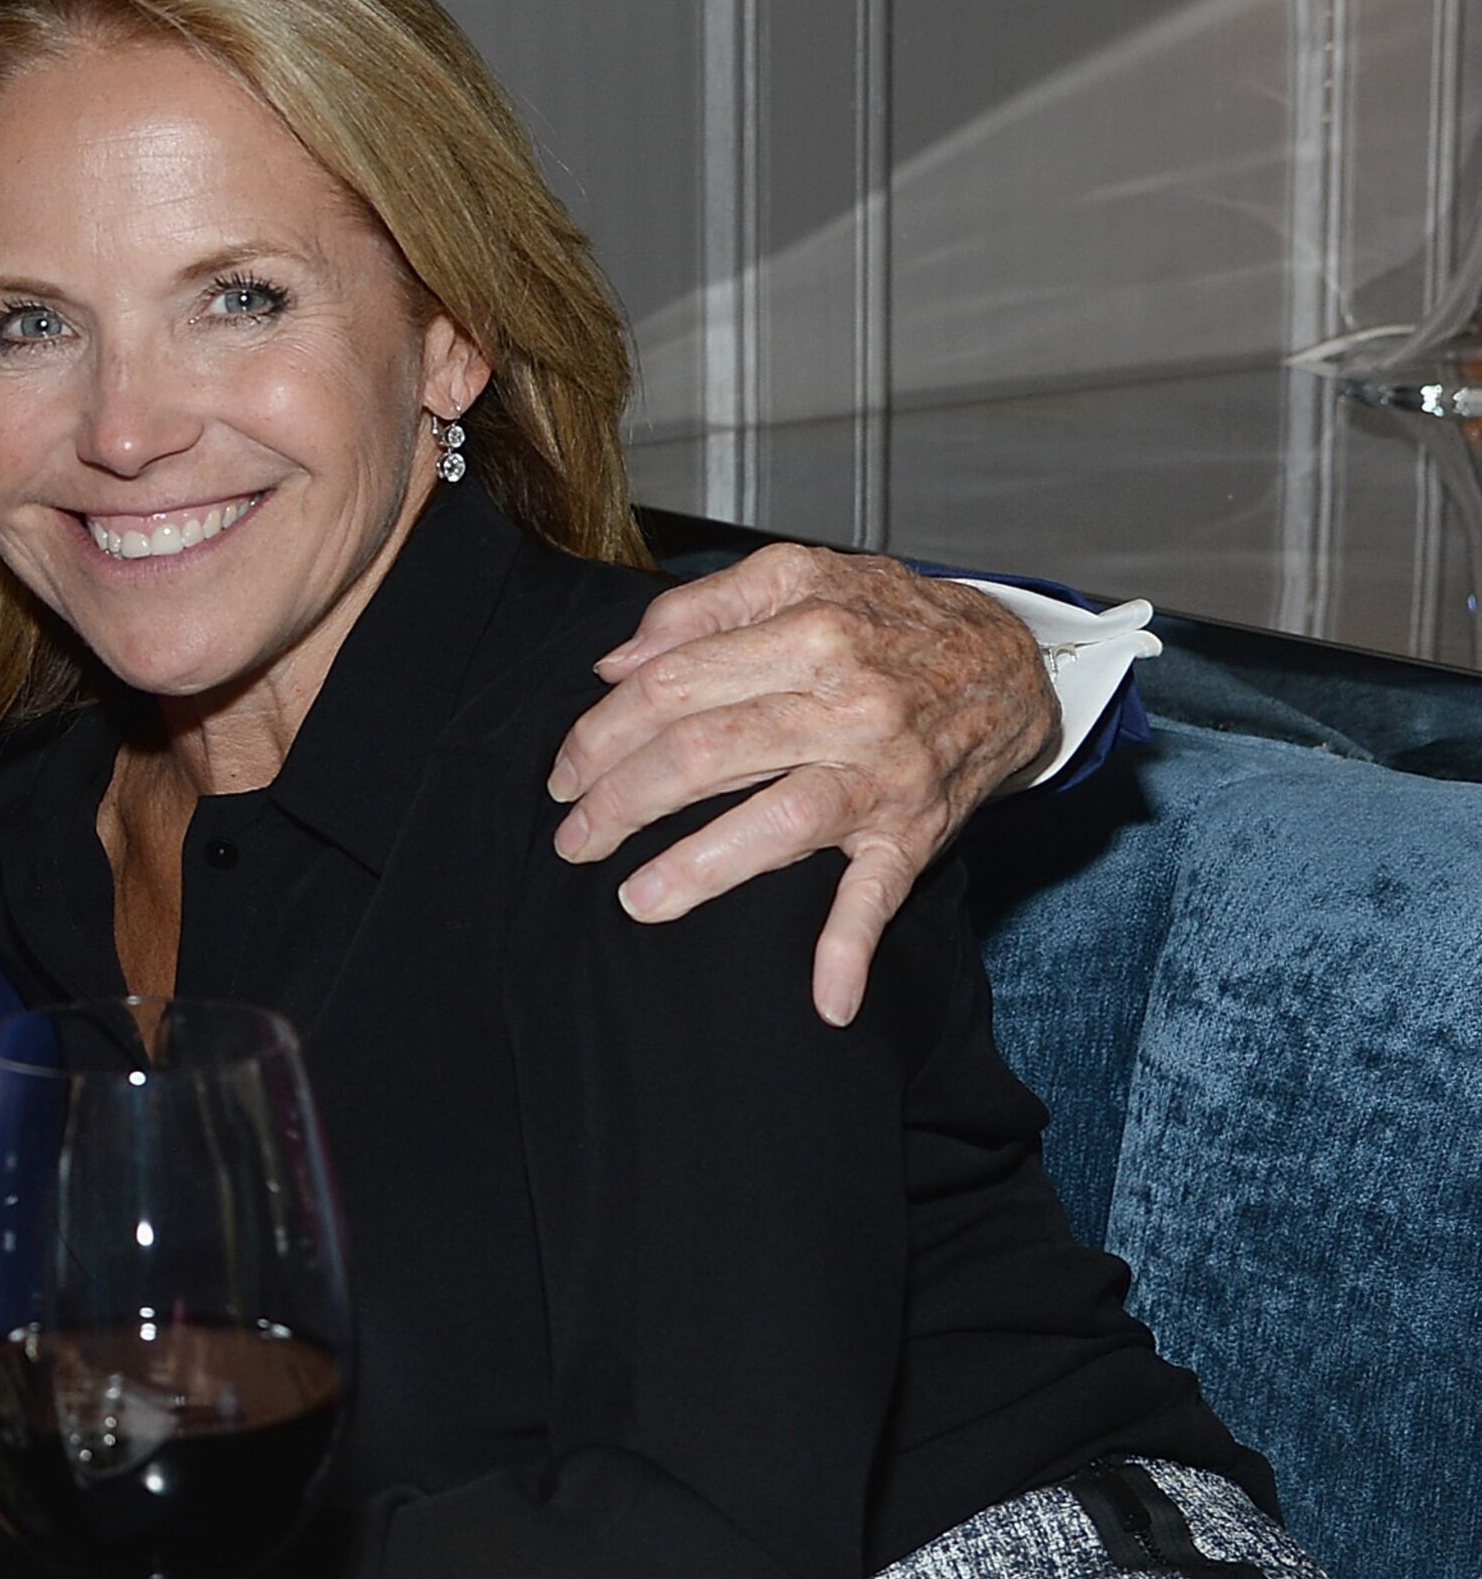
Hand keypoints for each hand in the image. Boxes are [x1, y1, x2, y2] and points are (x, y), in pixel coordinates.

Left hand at [546, 545, 1055, 1026]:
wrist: (1012, 666)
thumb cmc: (887, 623)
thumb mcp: (800, 578)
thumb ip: (702, 610)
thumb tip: (616, 664)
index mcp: (807, 631)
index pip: (673, 686)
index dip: (602, 732)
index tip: (566, 771)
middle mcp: (847, 702)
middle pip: (704, 754)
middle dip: (620, 803)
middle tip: (575, 837)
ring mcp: (883, 772)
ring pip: (775, 823)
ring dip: (697, 870)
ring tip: (635, 901)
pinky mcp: (916, 829)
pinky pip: (881, 894)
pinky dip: (853, 949)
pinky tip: (827, 1001)